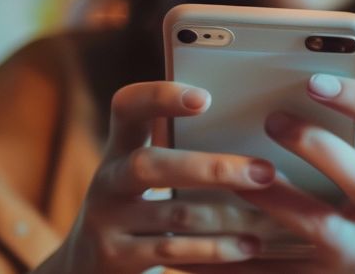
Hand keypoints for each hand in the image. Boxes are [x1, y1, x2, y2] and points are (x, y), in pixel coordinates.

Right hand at [33, 82, 274, 273]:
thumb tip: (267, 129)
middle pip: (150, 165)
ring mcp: (106, 220)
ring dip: (228, 216)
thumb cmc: (140, 208)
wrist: (85, 265)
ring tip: (269, 218)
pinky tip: (248, 247)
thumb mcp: (146, 175)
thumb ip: (184, 152)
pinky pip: (172, 250)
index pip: (127, 108)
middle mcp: (107, 180)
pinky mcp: (115, 257)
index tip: (204, 98)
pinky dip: (216, 249)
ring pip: (173, 213)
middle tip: (264, 172)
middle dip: (212, 168)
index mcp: (119, 148)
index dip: (159, 97)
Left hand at [208, 74, 354, 272]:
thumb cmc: (346, 209)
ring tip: (234, 176)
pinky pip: (272, 268)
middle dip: (318, 147)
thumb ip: (338, 137)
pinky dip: (233, 252)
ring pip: (318, 225)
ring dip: (274, 197)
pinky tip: (201, 237)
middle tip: (272, 120)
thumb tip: (283, 81)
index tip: (315, 80)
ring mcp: (350, 250)